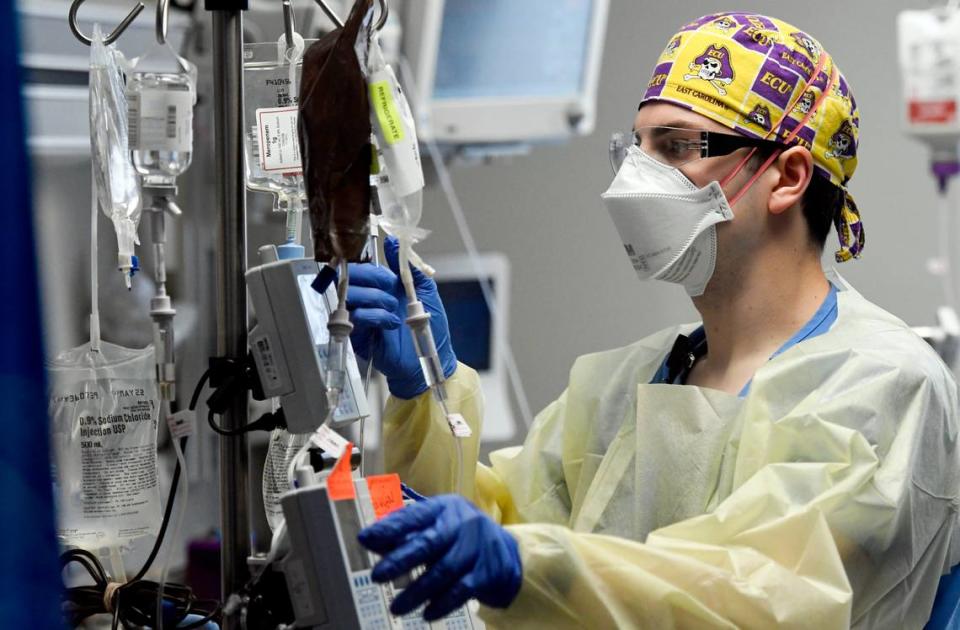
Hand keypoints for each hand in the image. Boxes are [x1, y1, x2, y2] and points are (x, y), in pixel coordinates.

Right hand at [347, 236, 455, 398]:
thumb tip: (394, 242)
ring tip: (394, 309)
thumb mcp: (426, 291)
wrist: (433, 356)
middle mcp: (368, 299)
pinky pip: (356, 317)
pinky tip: (391, 324)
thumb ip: (410, 267)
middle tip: (391, 289)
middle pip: (350, 277)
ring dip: (375, 298)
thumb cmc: (431, 326)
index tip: (392, 277)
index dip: (373, 268)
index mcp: (382, 287)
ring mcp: (362, 316)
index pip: (362, 267)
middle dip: (372, 279)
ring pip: (350, 295)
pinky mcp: (359, 335)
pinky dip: (376, 316)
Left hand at [358, 495, 521, 620]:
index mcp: (444, 508)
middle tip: (377, 576)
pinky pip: (461, 591)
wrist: (506, 553)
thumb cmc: (458, 537)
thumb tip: (369, 540)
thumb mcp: (436, 526)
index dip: (389, 527)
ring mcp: (475, 548)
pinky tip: (426, 614)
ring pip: (443, 571)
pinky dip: (442, 604)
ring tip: (395, 607)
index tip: (364, 538)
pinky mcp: (486, 573)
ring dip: (417, 592)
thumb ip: (404, 533)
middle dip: (400, 560)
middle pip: (429, 543)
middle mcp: (461, 524)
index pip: (414, 515)